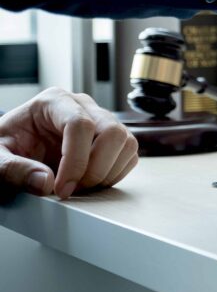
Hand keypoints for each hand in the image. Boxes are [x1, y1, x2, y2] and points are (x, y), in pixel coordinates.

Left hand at [0, 88, 138, 198]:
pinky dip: (115, 174)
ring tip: (80, 186)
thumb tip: (45, 182)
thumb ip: (13, 169)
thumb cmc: (6, 147)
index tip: (62, 188)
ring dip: (107, 172)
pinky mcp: (112, 139)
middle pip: (112, 132)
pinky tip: (90, 182)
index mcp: (53, 102)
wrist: (12, 149)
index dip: (76, 161)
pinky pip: (129, 155)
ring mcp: (101, 120)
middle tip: (73, 189)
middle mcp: (83, 106)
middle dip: (96, 168)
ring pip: (126, 143)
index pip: (80, 124)